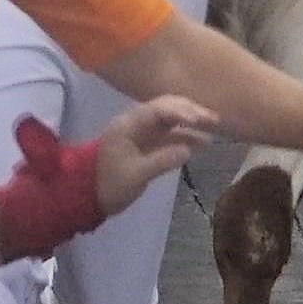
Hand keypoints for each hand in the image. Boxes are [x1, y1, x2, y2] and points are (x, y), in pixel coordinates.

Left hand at [92, 96, 214, 214]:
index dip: (180, 112)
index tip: (200, 121)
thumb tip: (188, 150)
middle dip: (191, 111)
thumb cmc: (109, 184)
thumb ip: (162, 161)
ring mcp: (142, 132)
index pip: (157, 110)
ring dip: (191, 121)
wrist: (88, 195)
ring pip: (170, 119)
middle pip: (166, 108)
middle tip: (214, 120)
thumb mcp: (135, 175)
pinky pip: (170, 133)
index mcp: (128, 125)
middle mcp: (136, 123)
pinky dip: (186, 135)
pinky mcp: (147, 144)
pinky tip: (202, 141)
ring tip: (214, 128)